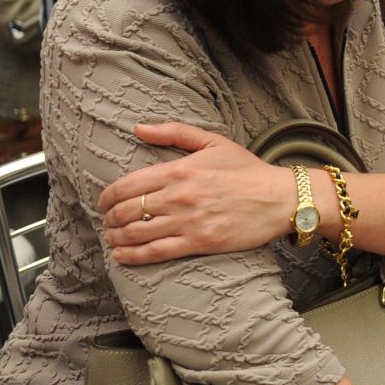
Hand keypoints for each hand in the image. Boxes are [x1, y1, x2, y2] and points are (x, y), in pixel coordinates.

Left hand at [97, 122, 294, 264]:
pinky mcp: (199, 242)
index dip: (107, 197)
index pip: (127, 186)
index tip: (104, 202)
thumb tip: (139, 128)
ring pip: (136, 233)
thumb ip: (174, 132)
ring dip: (116, 237)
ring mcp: (188, 221)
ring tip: (112, 238)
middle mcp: (179, 196)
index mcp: (179, 170)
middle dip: (109, 219)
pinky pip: (155, 252)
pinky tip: (121, 255)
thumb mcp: (214, 142)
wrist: (280, 198)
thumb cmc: (248, 170)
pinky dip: (131, 256)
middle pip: (126, 211)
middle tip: (108, 222)